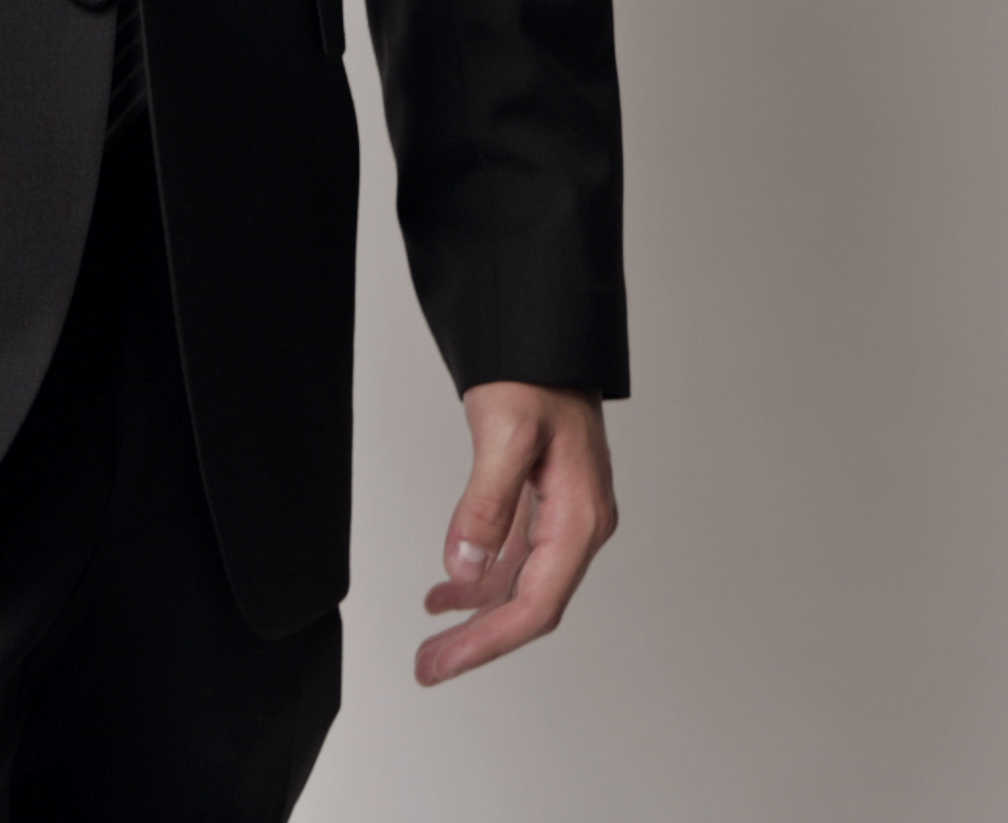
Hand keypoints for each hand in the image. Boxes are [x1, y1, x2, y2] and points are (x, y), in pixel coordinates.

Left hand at [414, 382, 615, 683]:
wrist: (544, 340)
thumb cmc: (532, 376)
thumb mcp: (504, 433)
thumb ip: (485, 502)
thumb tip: (463, 566)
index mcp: (579, 519)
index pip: (534, 604)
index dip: (487, 641)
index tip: (443, 662)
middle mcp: (579, 527)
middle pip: (528, 605)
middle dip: (478, 640)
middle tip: (427, 667)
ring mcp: (564, 519)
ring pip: (520, 587)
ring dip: (475, 616)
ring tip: (430, 639)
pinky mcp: (546, 508)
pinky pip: (514, 561)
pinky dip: (479, 581)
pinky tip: (447, 592)